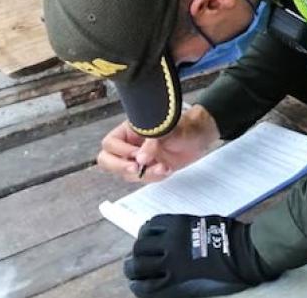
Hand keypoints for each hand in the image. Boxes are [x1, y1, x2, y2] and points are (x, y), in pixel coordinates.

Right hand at [96, 106, 220, 182]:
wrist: (199, 137)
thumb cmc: (184, 127)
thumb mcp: (170, 130)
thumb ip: (154, 142)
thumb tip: (140, 158)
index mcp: (130, 130)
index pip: (110, 143)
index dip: (121, 152)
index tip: (137, 155)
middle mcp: (130, 144)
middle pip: (107, 160)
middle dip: (121, 167)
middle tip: (137, 169)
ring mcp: (138, 158)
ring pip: (126, 173)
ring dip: (144, 174)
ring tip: (163, 167)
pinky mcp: (148, 168)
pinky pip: (142, 179)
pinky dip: (153, 177)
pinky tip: (166, 169)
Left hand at [125, 215, 276, 296]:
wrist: (243, 253)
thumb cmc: (230, 236)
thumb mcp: (203, 222)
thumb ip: (185, 228)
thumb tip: (171, 235)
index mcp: (177, 223)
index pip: (149, 227)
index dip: (145, 236)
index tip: (147, 242)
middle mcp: (170, 240)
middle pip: (140, 247)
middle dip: (136, 255)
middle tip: (137, 262)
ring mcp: (172, 261)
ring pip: (138, 265)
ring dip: (134, 270)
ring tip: (134, 275)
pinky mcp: (176, 280)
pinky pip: (148, 285)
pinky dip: (140, 286)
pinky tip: (139, 286)